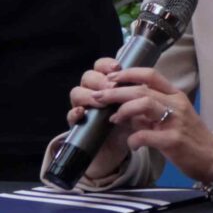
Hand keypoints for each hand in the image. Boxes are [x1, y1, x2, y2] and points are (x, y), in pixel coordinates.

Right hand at [65, 54, 135, 174]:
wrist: (119, 148)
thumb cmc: (129, 123)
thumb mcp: (136, 107)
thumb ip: (136, 95)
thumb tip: (141, 85)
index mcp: (107, 83)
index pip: (101, 66)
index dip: (106, 64)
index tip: (117, 67)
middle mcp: (92, 91)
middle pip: (88, 76)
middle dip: (100, 80)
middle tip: (111, 87)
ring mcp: (83, 106)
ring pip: (77, 92)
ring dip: (89, 95)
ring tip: (101, 102)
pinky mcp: (77, 124)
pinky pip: (71, 115)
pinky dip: (75, 113)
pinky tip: (82, 112)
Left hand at [84, 64, 212, 183]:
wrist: (212, 159)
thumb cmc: (190, 139)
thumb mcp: (171, 120)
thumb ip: (148, 113)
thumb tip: (123, 110)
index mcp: (176, 96)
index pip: (151, 75)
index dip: (128, 74)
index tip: (111, 78)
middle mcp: (177, 104)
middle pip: (141, 89)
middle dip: (115, 92)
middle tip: (98, 97)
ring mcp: (176, 121)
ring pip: (144, 103)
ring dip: (123, 110)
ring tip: (112, 119)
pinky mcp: (173, 140)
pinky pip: (145, 135)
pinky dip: (133, 139)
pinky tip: (132, 144)